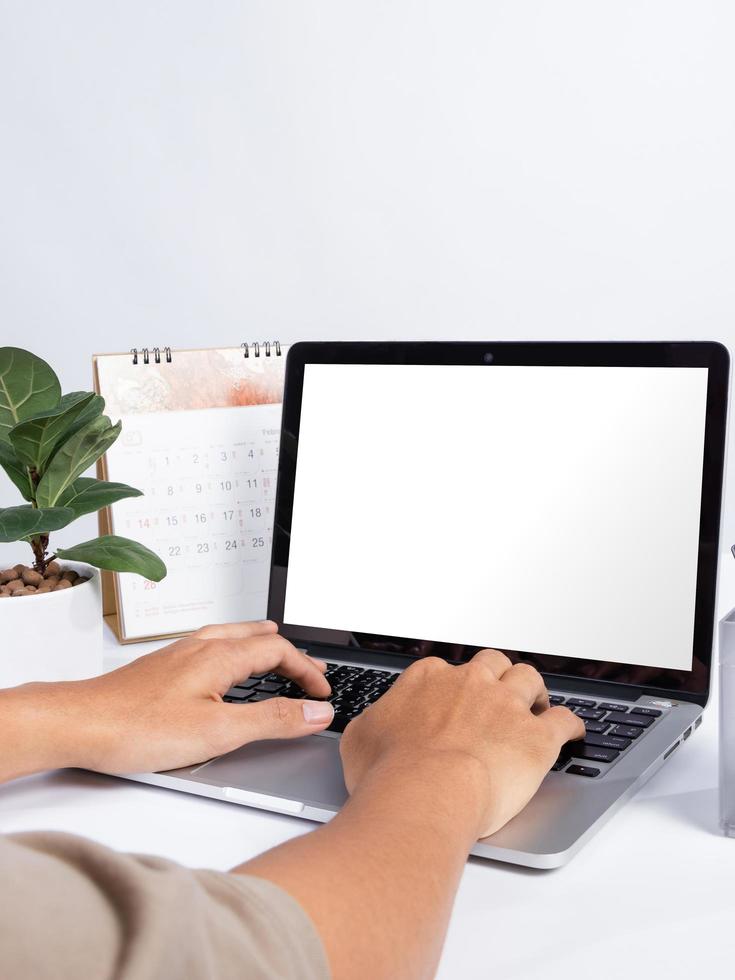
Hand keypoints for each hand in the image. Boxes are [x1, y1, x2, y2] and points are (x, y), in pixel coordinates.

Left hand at [0, 621, 333, 780]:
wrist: (78, 723)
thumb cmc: (136, 727)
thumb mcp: (218, 731)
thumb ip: (271, 719)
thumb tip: (316, 710)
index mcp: (219, 656)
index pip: (278, 650)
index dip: (306, 669)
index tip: (323, 692)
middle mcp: (200, 646)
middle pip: (258, 637)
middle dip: (289, 653)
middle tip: (310, 671)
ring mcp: (179, 654)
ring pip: (232, 637)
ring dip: (261, 644)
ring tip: (274, 650)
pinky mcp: (162, 666)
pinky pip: (211, 645)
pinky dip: (234, 649)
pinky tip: (222, 666)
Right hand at [340, 650, 583, 838]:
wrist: (425, 793)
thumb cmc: (389, 772)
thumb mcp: (361, 740)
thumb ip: (375, 723)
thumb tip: (373, 726)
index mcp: (428, 679)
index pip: (444, 671)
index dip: (451, 687)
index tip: (453, 699)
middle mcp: (470, 684)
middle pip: (491, 665)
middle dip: (497, 676)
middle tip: (499, 695)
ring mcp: (506, 706)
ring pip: (529, 679)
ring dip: (534, 690)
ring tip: (537, 703)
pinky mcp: (536, 737)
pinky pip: (564, 721)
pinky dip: (571, 725)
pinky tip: (574, 731)